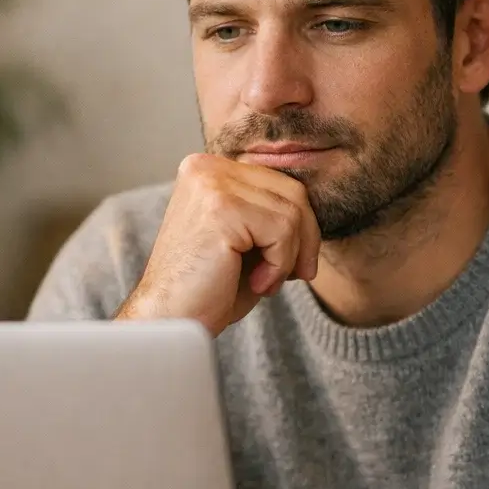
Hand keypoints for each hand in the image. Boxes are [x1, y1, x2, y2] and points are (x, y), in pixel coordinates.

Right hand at [117, 154, 320, 335]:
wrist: (171, 321)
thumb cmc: (208, 287)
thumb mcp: (245, 240)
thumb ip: (270, 213)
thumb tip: (317, 209)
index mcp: (207, 168)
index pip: (280, 181)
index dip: (300, 224)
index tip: (294, 263)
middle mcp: (205, 167)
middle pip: (292, 190)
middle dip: (305, 238)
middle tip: (294, 275)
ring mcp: (211, 184)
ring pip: (292, 212)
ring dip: (289, 257)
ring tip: (264, 282)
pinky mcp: (220, 208)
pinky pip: (282, 229)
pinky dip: (280, 264)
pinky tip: (257, 283)